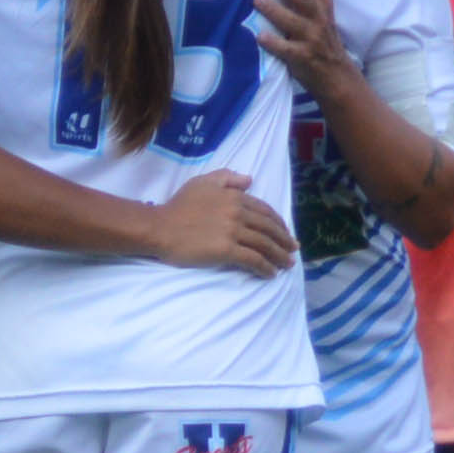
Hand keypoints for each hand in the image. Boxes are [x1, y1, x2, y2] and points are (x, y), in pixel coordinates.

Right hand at [149, 171, 296, 277]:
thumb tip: (249, 180)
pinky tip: (271, 274)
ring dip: (279, 256)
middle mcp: (238, 212)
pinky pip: (253, 260)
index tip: (285, 232)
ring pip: (265, 245)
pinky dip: (265, 267)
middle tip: (293, 250)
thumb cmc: (178, 206)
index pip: (264, 210)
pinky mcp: (226, 250)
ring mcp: (233, 231)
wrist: (160, 227)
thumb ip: (226, 178)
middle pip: (269, 228)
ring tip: (287, 264)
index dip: (278, 222)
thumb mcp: (202, 182)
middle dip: (284, 240)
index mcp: (234, 196)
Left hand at [253, 0, 351, 96]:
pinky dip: (275, 43)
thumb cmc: (323, 34)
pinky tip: (260, 36)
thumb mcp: (324, 6)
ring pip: (295, 22)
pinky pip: (289, 50)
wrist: (337, 74)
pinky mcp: (304, 58)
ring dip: (275, 10)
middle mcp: (319, 18)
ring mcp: (312, 39)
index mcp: (322, 3)